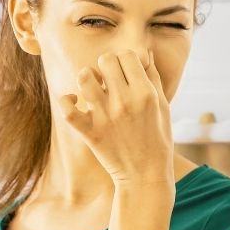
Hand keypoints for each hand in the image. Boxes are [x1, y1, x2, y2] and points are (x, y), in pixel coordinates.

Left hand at [57, 48, 174, 185]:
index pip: (127, 55)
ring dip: (87, 78)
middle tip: (108, 80)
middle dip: (106, 66)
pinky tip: (74, 101)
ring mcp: (105, 117)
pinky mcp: (90, 132)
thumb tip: (144, 54)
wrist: (145, 175)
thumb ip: (153, 78)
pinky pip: (67, 108)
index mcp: (145, 93)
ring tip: (92, 89)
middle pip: (105, 60)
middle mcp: (125, 101)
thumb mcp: (163, 107)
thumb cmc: (157, 139)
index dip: (125, 60)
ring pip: (84, 77)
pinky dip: (66, 100)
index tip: (125, 72)